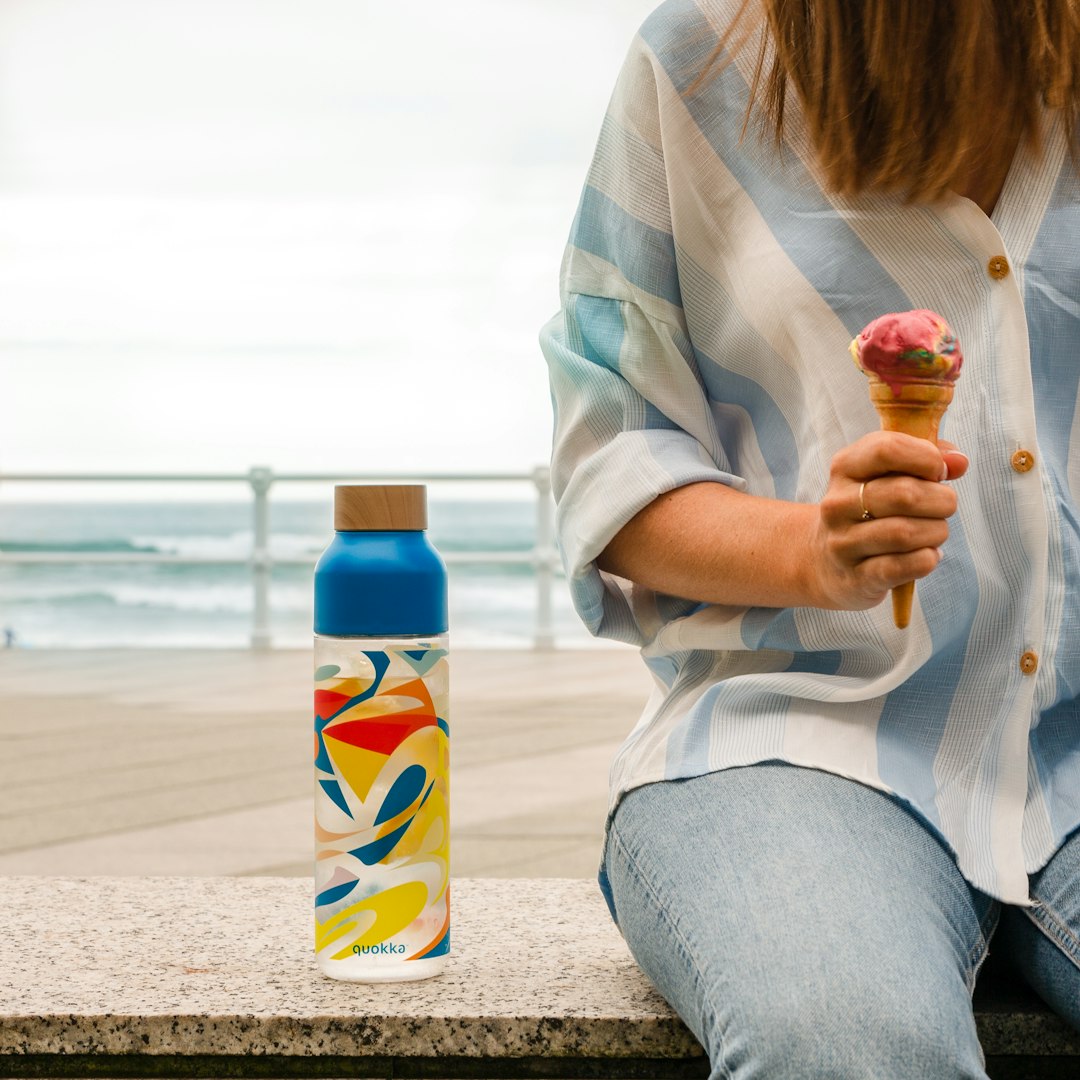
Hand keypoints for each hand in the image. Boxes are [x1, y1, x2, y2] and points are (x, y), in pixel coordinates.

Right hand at [808, 432, 968, 610]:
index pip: (886, 450)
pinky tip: (927, 555)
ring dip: (936, 532)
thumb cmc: (869, 510)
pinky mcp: (855, 578)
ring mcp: (842, 543)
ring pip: (906, 533)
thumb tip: (958, 462)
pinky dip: (927, 559)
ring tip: (935, 532)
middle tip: (945, 506)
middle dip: (942, 500)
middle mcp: (836, 505)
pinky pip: (905, 566)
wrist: (824, 562)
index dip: (926, 457)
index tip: (939, 471)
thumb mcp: (887, 475)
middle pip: (905, 495)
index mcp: (844, 468)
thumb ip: (927, 458)